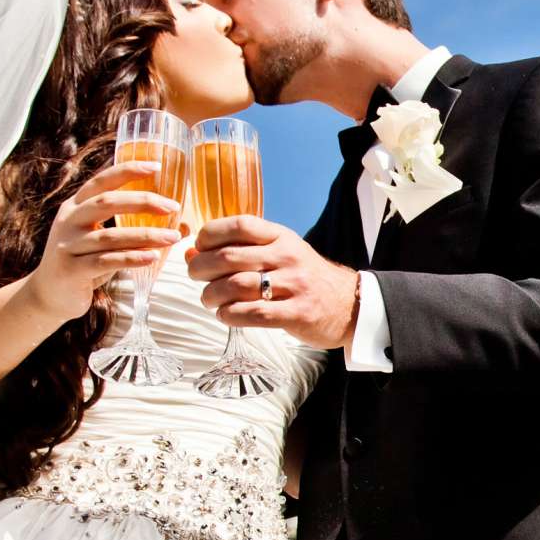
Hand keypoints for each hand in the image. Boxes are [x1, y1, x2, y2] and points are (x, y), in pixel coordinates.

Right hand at [25, 162, 181, 321]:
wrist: (49, 295)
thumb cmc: (85, 263)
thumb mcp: (104, 241)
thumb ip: (134, 230)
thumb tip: (182, 226)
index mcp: (75, 206)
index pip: (102, 180)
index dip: (128, 171)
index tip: (157, 166)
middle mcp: (69, 221)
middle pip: (107, 202)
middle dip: (143, 202)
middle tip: (173, 206)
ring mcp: (68, 245)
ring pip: (110, 235)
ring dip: (145, 235)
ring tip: (173, 237)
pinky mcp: (71, 270)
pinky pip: (106, 261)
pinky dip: (132, 258)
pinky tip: (153, 257)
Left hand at [186, 215, 360, 348]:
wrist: (349, 305)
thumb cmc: (304, 278)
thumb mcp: (279, 253)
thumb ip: (239, 251)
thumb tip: (190, 253)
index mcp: (282, 237)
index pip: (240, 224)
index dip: (210, 235)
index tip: (198, 247)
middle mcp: (287, 257)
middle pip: (229, 257)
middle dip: (200, 268)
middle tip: (195, 277)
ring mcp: (294, 286)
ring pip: (236, 287)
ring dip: (211, 295)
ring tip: (208, 300)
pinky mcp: (297, 314)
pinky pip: (253, 314)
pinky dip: (230, 315)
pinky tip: (225, 315)